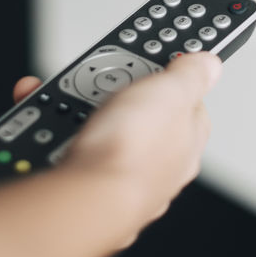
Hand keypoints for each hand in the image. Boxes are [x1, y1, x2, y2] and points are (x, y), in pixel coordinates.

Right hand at [11, 53, 220, 239]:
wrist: (82, 200)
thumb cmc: (131, 153)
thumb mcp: (170, 91)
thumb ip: (191, 75)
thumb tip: (209, 64)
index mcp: (186, 140)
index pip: (184, 101)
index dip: (166, 75)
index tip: (147, 56)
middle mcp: (157, 164)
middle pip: (135, 112)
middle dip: (109, 90)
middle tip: (95, 79)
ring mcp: (121, 175)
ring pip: (96, 128)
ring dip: (74, 109)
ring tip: (61, 98)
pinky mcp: (86, 185)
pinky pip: (67, 148)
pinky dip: (54, 134)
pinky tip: (46, 127)